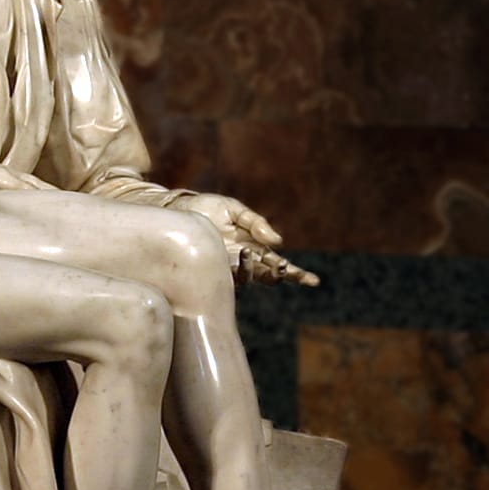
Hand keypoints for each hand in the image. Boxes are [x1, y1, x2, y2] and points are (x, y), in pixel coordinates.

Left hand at [168, 192, 317, 286]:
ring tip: (250, 251)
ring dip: (256, 269)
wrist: (176, 210)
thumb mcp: (234, 210)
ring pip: (250, 277)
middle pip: (268, 277)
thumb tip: (277, 241)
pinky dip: (238, 268)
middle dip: (280, 276)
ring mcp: (227, 267)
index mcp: (253, 248)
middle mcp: (242, 261)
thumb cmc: (206, 209)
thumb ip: (256, 223)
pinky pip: (229, 274)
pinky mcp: (211, 269)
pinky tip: (240, 256)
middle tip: (284, 269)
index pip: (277, 265)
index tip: (312, 280)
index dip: (296, 274)